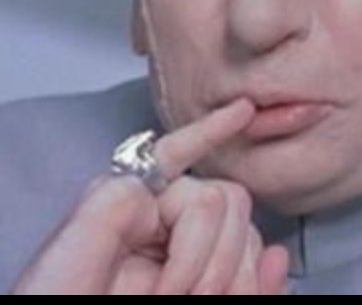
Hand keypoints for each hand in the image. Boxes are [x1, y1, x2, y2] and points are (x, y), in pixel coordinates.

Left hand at [13, 99, 288, 294]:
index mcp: (134, 204)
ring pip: (246, 238)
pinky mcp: (210, 290)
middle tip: (175, 293)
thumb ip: (116, 200)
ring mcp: (191, 260)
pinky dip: (264, 279)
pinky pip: (254, 274)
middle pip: (224, 200)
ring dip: (233, 275)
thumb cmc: (59, 303)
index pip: (176, 154)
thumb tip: (167, 189)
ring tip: (202, 303)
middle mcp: (166, 225)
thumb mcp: (75, 246)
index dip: (211, 130)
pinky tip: (268, 279)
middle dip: (209, 250)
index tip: (245, 110)